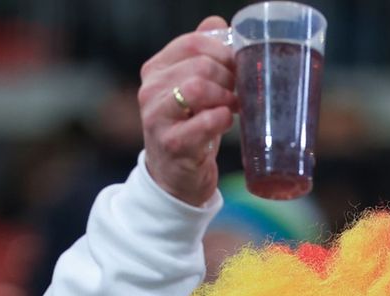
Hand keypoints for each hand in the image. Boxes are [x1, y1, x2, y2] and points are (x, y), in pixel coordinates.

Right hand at [138, 17, 237, 205]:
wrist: (176, 177)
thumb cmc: (190, 128)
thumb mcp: (193, 88)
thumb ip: (202, 54)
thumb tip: (218, 23)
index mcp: (156, 70)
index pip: (192, 43)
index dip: (224, 52)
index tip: (238, 67)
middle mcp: (150, 90)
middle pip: (200, 64)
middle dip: (229, 77)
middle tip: (238, 91)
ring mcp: (157, 117)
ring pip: (198, 87)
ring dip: (226, 96)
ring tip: (232, 107)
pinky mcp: (172, 144)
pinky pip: (204, 121)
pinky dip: (222, 119)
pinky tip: (226, 122)